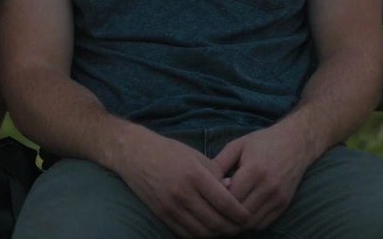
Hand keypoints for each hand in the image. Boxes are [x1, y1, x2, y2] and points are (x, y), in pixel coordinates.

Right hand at [112, 128, 249, 237]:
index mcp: (195, 175)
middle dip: (232, 228)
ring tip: (225, 229)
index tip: (248, 215)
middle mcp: (182, 193)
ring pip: (202, 232)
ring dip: (217, 234)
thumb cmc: (168, 151)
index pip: (226, 203)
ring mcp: (170, 206)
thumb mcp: (196, 155)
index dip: (241, 214)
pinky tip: (207, 230)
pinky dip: (200, 236)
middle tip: (240, 226)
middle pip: (216, 222)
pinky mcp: (161, 214)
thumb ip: (216, 174)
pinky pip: (185, 234)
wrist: (134, 153)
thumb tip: (234, 191)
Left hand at [209, 124, 313, 229]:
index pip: (231, 196)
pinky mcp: (284, 205)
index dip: (216, 199)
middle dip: (224, 214)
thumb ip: (220, 162)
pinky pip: (263, 223)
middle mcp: (269, 186)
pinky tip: (239, 214)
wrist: (296, 143)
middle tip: (211, 209)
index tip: (208, 195)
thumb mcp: (238, 145)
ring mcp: (278, 198)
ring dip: (236, 221)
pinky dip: (250, 223)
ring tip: (224, 214)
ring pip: (251, 222)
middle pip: (240, 212)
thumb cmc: (263, 141)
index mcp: (255, 169)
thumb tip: (202, 181)